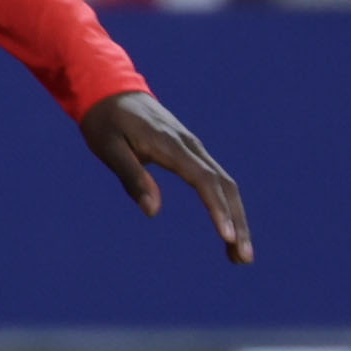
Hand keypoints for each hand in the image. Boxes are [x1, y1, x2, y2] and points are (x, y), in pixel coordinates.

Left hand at [82, 87, 252, 262]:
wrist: (110, 91)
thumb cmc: (106, 122)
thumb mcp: (109, 149)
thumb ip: (132, 177)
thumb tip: (153, 211)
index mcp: (171, 145)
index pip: (204, 180)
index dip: (218, 208)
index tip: (226, 236)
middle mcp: (190, 146)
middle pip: (225, 186)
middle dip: (238, 222)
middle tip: (243, 259)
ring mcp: (194, 149)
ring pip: (226, 185)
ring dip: (237, 219)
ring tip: (240, 258)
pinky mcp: (192, 154)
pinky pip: (216, 181)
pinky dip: (226, 207)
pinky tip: (227, 232)